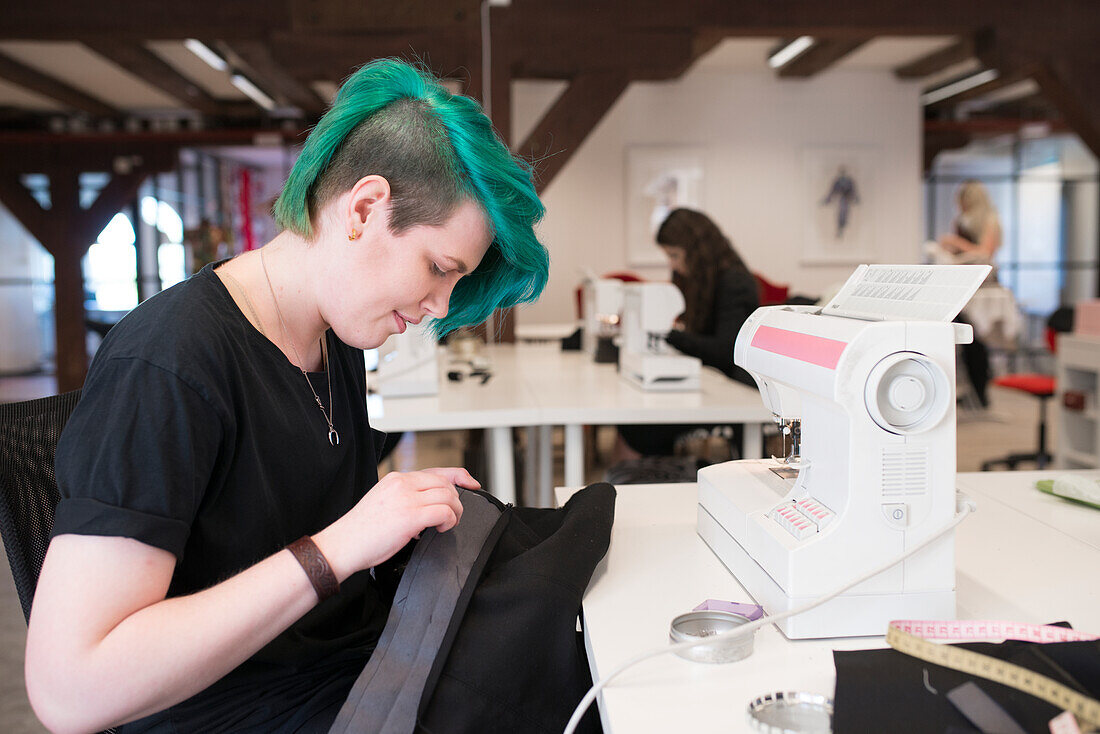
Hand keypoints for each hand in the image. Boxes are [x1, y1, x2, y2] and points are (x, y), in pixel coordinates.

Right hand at [315, 468, 478, 578]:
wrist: (342, 545)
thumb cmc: (361, 531)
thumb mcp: (384, 503)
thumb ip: (405, 498)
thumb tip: (428, 507)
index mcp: (396, 479)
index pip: (435, 471)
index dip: (459, 476)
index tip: (471, 483)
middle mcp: (402, 483)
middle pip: (446, 483)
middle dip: (456, 500)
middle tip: (452, 516)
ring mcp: (407, 498)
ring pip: (449, 496)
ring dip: (455, 512)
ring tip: (447, 524)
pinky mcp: (411, 515)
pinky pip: (444, 512)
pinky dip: (450, 521)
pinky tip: (441, 529)